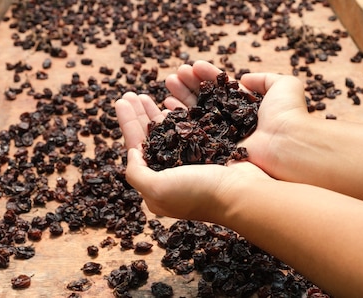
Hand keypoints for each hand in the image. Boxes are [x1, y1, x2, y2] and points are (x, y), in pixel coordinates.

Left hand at [115, 92, 271, 220]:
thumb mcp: (156, 189)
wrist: (242, 192)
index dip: (128, 124)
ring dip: (154, 112)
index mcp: (157, 186)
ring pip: (167, 132)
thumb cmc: (199, 192)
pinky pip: (188, 129)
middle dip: (138, 115)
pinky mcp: (208, 152)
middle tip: (130, 94)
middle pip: (149, 139)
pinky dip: (178, 115)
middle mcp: (172, 175)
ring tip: (143, 95)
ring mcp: (191, 162)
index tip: (120, 101)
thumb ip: (136, 172)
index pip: (136, 149)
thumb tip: (132, 152)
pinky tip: (170, 102)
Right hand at [164, 60, 310, 176]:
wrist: (287, 144)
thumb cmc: (288, 114)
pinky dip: (179, 120)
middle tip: (173, 74)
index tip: (191, 66)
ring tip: (168, 82)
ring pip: (196, 114)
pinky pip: (192, 133)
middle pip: (205, 100)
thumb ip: (266, 78)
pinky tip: (166, 107)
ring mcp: (223, 136)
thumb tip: (245, 78)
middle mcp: (233, 122)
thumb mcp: (284, 85)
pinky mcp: (215, 150)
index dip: (206, 76)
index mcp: (246, 107)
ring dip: (181, 97)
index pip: (222, 88)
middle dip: (189, 85)